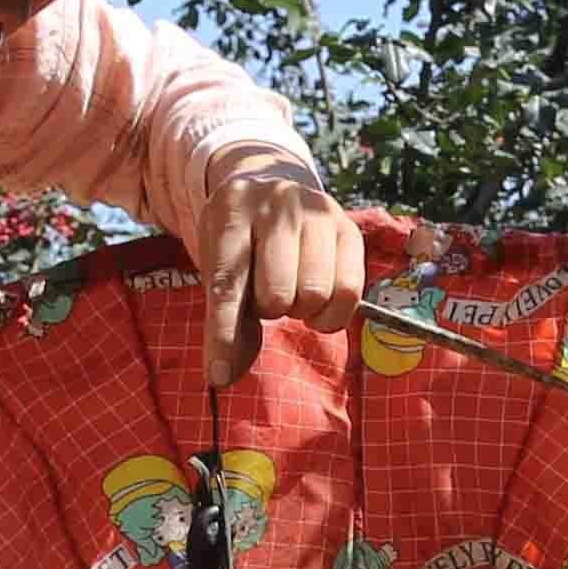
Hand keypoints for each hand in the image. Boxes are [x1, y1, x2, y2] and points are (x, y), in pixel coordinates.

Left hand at [201, 162, 367, 385]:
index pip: (229, 283)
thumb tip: (223, 377)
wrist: (270, 191)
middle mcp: (277, 202)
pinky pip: (349, 291)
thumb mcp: (220, 268)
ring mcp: (317, 210)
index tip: (218, 374)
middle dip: (269, 308)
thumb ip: (224, 321)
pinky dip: (332, 313)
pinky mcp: (349, 228)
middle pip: (278, 294)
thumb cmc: (240, 242)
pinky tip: (317, 303)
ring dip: (301, 309)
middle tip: (265, 294)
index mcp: (232, 211)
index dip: (224, 334)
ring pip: (316, 294)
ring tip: (291, 290)